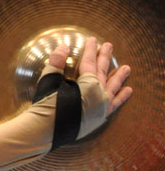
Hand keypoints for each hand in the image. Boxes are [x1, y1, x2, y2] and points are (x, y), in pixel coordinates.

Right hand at [0, 38, 130, 170]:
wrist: (44, 130)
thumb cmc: (46, 104)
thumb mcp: (49, 80)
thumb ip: (57, 62)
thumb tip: (62, 47)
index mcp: (89, 85)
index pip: (90, 63)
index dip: (90, 50)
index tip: (92, 40)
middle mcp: (99, 95)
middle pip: (102, 72)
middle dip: (105, 58)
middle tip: (108, 46)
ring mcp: (101, 108)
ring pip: (113, 88)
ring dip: (119, 77)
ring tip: (127, 68)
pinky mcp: (98, 118)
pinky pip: (114, 105)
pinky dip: (121, 98)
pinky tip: (127, 91)